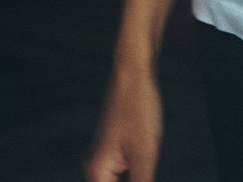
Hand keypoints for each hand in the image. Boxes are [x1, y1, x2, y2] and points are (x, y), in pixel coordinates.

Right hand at [84, 66, 162, 181]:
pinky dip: (139, 177)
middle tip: (145, 162)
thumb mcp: (145, 155)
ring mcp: (105, 161)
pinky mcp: (116, 153)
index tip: (143, 176)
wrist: (135, 71)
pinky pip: (126, 176)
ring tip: (145, 150)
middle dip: (138, 181)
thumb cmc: (138, 108)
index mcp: (96, 173)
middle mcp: (95, 169)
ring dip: (139, 177)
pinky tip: (147, 161)